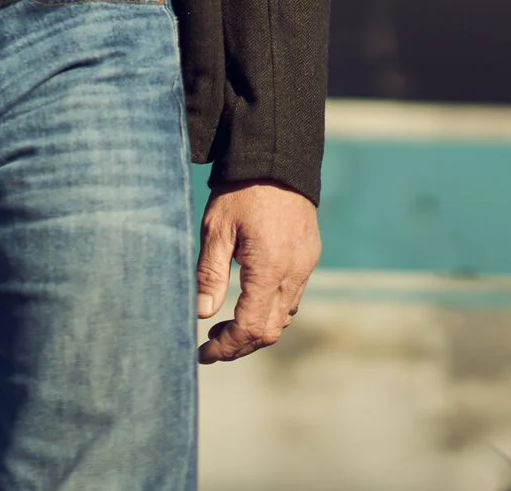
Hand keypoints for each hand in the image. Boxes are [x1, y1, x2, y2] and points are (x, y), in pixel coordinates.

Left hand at [194, 179, 319, 363]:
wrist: (278, 158)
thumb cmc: (241, 191)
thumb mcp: (216, 229)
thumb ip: (210, 273)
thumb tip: (202, 314)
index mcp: (269, 269)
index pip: (250, 327)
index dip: (227, 347)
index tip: (203, 353)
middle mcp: (294, 273)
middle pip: (270, 330)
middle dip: (240, 345)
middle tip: (210, 346)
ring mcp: (305, 266)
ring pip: (283, 317)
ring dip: (255, 330)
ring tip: (223, 327)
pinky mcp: (308, 256)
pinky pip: (292, 297)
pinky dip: (270, 310)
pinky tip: (247, 302)